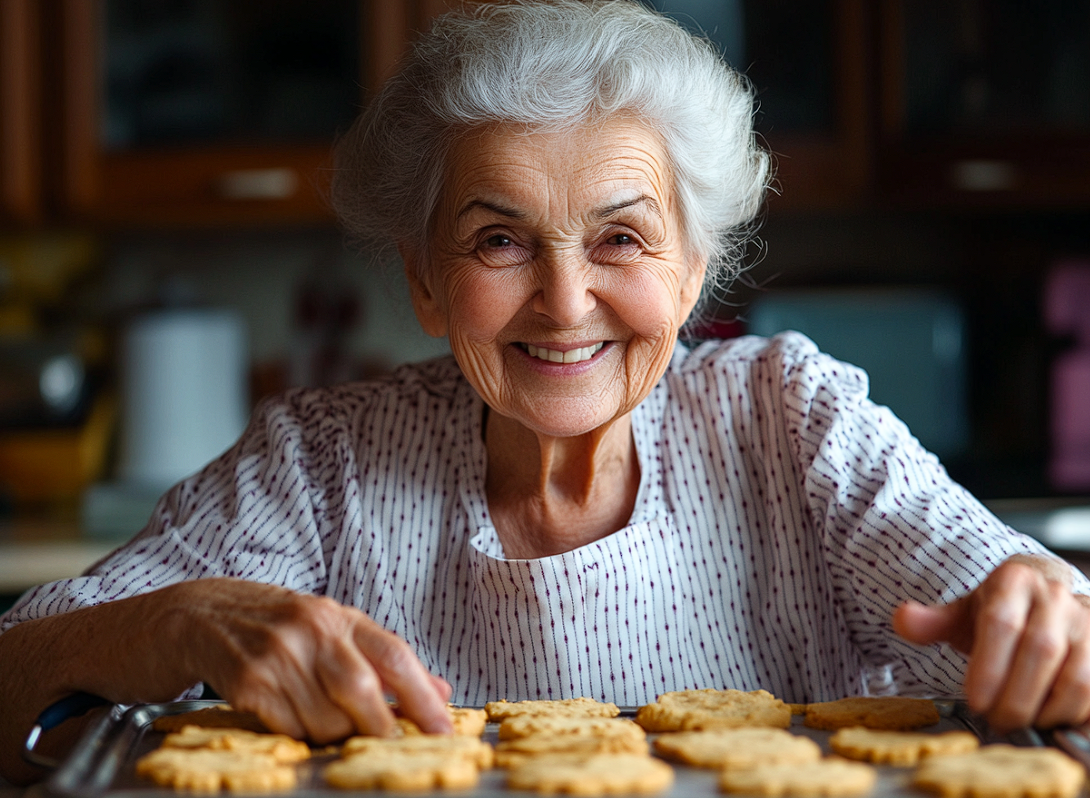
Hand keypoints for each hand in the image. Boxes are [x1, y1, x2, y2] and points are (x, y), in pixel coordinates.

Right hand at [178, 578, 452, 742]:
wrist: (190, 616)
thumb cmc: (267, 625)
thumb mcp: (327, 629)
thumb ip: (380, 659)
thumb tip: (439, 689)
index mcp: (338, 615)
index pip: (395, 656)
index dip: (425, 698)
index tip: (446, 732)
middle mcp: (311, 628)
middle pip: (363, 690)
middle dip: (380, 727)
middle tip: (385, 745)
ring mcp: (276, 653)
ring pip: (326, 719)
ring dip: (333, 735)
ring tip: (319, 721)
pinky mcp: (243, 680)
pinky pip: (287, 727)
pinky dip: (298, 736)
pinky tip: (288, 718)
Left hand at [892, 556, 1089, 731]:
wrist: (1045, 597)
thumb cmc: (998, 610)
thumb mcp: (963, 611)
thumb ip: (933, 621)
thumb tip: (902, 619)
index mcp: (1014, 580)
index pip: (1001, 623)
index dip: (988, 667)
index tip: (974, 700)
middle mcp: (1055, 596)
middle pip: (1039, 650)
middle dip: (1015, 696)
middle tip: (994, 719)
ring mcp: (1086, 621)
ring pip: (1076, 674)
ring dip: (1047, 708)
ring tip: (1020, 720)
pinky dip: (1073, 712)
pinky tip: (1048, 718)